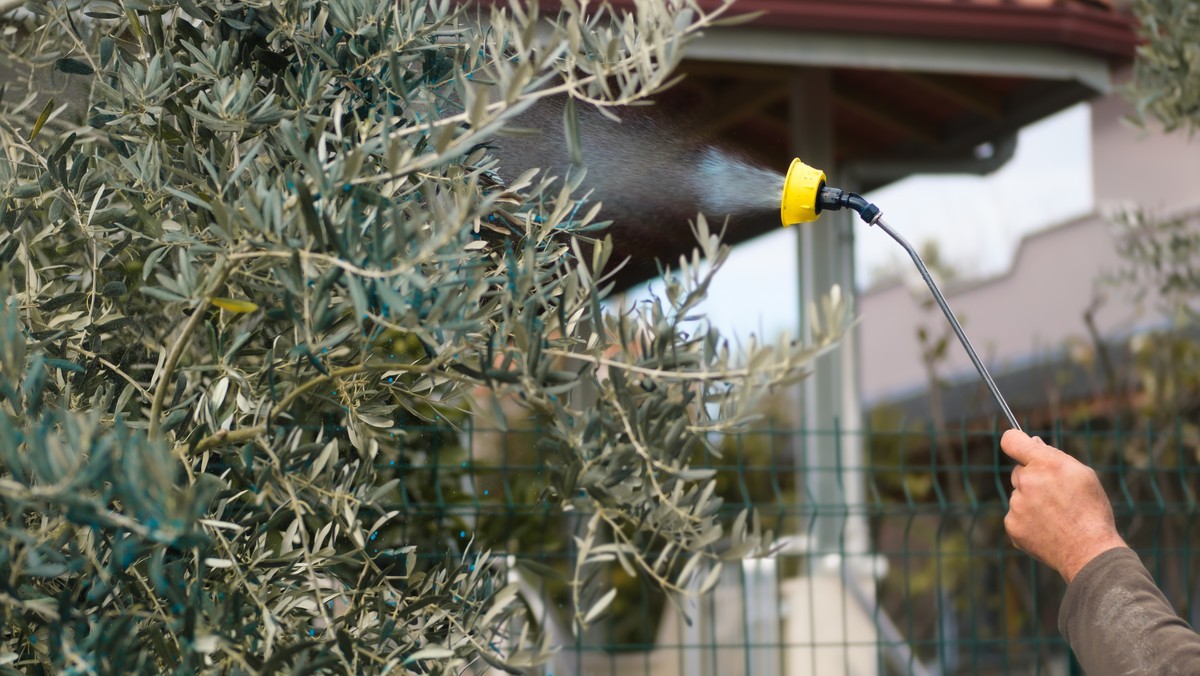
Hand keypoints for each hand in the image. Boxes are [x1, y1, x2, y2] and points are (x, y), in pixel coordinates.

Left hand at [1002, 429, 1126, 582]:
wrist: (1089, 551)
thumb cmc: (1091, 511)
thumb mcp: (1082, 475)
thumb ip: (1054, 457)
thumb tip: (1033, 443)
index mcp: (1045, 464)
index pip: (1011, 440)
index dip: (1015, 441)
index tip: (1019, 446)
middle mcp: (1027, 481)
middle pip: (1019, 472)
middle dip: (1032, 479)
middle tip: (1056, 496)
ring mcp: (1017, 504)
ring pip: (1019, 496)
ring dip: (1032, 502)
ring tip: (1057, 517)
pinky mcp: (1012, 524)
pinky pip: (1016, 516)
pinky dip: (1028, 521)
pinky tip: (1048, 529)